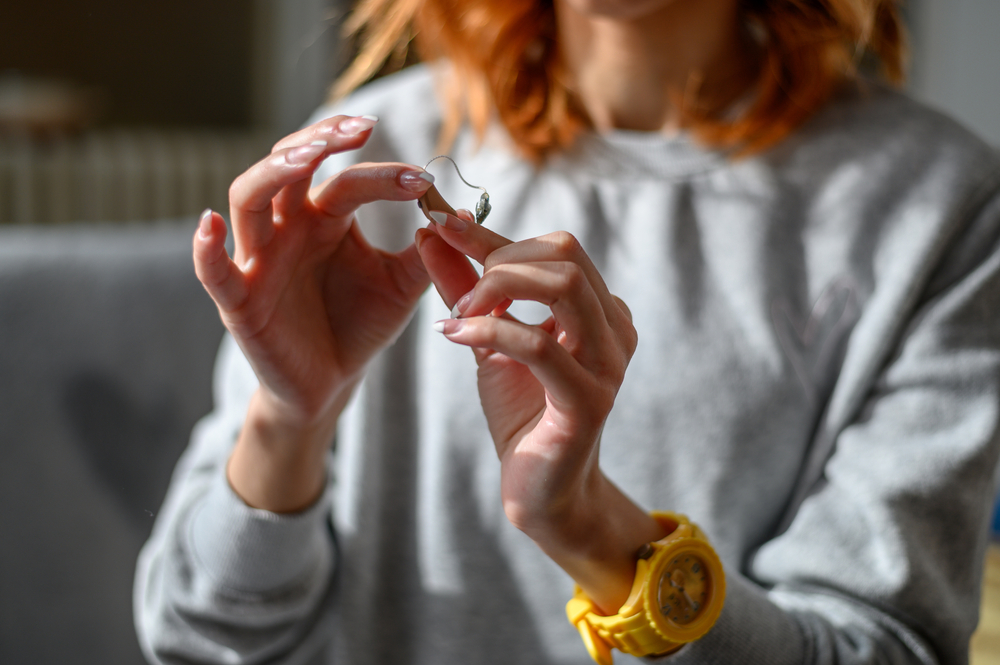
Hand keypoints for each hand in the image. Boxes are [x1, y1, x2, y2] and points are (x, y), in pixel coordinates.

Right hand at [193, 115, 435, 510]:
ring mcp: (259, 261)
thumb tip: (455, 211)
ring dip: (273, 173)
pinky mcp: (239, 303)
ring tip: (305, 157)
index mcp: (324, 219)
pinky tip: (210, 223)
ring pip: (249, 200)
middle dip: (319, 141)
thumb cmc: (361, 325)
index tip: (423, 178)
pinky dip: (205, 248)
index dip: (382, 175)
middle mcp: (287, 228)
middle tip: (358, 128)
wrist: (332, 384)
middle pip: (288, 166)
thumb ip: (427, 253)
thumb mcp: (401, 286)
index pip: (346, 180)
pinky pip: (214, 271)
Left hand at [416, 215, 665, 611]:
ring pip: (563, 286)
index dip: (493, 233)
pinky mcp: (587, 402)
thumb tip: (433, 234)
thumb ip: (466, 288)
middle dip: (499, 259)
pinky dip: (491, 330)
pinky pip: (540, 346)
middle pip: (565, 253)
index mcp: (600, 310)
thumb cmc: (522, 412)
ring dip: (496, 290)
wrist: (540, 489)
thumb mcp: (489, 339)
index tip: (442, 223)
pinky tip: (455, 335)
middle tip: (458, 295)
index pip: (555, 246)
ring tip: (458, 315)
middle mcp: (615, 329)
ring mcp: (608, 365)